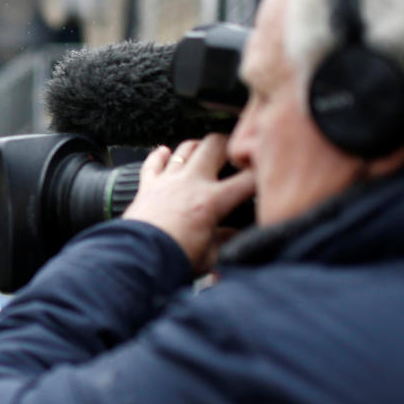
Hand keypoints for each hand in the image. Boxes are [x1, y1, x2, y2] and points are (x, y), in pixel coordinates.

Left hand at [122, 134, 255, 273]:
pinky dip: (160, 155)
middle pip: (215, 145)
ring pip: (185, 147)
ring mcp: (168, 181)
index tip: (268, 171)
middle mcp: (191, 182)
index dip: (263, 172)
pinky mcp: (147, 185)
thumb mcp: (210, 257)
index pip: (248, 178)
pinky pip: (153, 161)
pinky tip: (165, 152)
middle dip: (228, 144)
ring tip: (206, 151)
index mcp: (213, 201)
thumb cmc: (173, 260)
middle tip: (234, 152)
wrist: (136, 258)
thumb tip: (235, 235)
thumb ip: (226, 241)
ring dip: (197, 146)